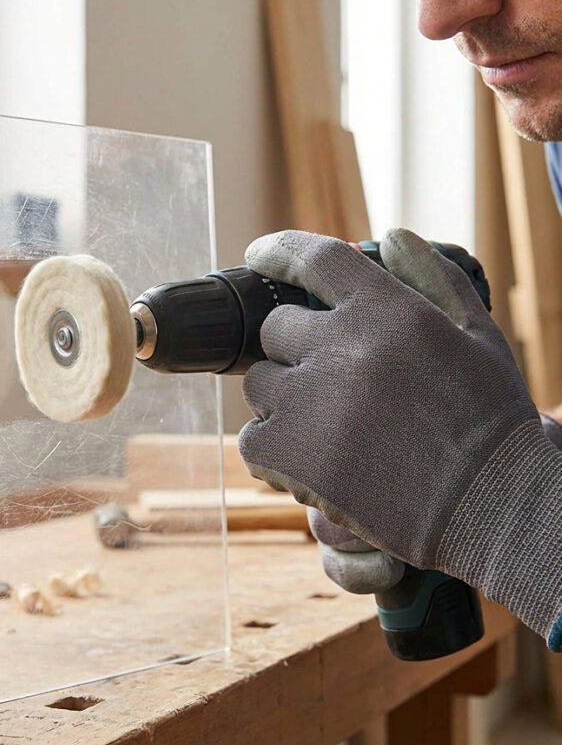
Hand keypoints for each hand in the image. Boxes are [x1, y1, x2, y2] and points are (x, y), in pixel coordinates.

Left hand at [238, 229, 561, 642]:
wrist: (492, 508)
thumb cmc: (488, 419)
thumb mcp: (477, 335)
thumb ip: (433, 278)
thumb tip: (391, 237)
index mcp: (386, 311)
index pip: (314, 258)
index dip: (279, 250)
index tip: (259, 254)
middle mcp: (341, 347)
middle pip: (275, 328)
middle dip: (296, 349)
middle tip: (332, 381)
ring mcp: (309, 401)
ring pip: (259, 383)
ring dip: (284, 400)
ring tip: (330, 427)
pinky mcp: (290, 453)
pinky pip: (252, 437)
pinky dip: (274, 449)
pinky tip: (315, 460)